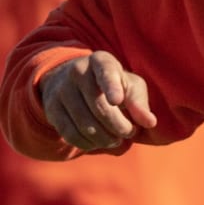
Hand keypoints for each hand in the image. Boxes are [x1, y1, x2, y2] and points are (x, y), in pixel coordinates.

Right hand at [39, 52, 156, 151]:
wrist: (74, 81)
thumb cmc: (113, 85)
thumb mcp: (131, 86)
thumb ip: (140, 103)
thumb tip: (150, 122)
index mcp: (101, 61)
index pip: (106, 72)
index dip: (111, 87)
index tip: (117, 101)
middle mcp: (77, 71)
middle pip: (99, 107)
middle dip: (118, 126)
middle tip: (129, 132)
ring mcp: (61, 89)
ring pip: (84, 123)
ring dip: (104, 138)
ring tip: (116, 140)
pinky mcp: (51, 108)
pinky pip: (69, 133)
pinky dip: (87, 143)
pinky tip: (98, 143)